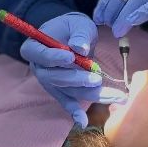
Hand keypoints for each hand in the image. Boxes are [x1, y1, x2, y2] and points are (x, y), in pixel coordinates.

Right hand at [19, 12, 101, 126]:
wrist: (72, 35)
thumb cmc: (73, 28)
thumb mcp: (78, 25)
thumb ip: (79, 34)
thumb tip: (81, 48)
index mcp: (35, 47)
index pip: (39, 54)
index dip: (53, 57)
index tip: (70, 57)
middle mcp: (39, 68)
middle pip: (54, 77)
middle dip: (76, 79)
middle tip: (97, 79)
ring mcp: (49, 82)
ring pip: (66, 90)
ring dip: (88, 94)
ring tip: (112, 96)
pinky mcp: (60, 91)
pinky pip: (67, 101)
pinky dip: (75, 111)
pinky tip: (82, 122)